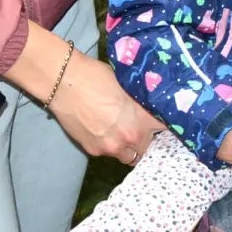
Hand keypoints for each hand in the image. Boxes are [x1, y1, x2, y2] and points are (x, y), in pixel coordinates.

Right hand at [3, 24, 164, 163]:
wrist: (65, 82)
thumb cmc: (97, 77)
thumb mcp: (128, 86)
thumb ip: (141, 103)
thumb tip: (151, 106)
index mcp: (142, 119)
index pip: (166, 129)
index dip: (166, 125)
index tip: (165, 122)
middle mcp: (130, 137)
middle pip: (148, 147)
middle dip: (146, 139)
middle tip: (141, 127)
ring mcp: (111, 147)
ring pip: (128, 155)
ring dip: (128, 147)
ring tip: (122, 131)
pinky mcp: (93, 150)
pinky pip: (108, 152)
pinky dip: (110, 145)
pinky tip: (103, 129)